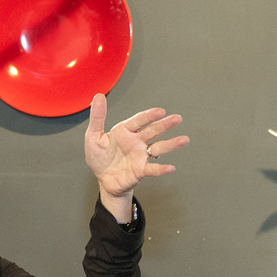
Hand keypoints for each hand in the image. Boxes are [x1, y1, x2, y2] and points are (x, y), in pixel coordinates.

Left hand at [85, 95, 186, 223]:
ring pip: (158, 148)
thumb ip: (97, 118)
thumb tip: (98, 96)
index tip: (160, 111)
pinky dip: (161, 169)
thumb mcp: (93, 136)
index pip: (139, 121)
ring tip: (183, 140)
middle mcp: (136, 142)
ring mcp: (141, 156)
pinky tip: (170, 168)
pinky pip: (153, 169)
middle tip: (177, 118)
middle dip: (165, 124)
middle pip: (153, 131)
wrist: (103, 179)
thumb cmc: (99, 157)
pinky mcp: (141, 170)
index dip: (149, 116)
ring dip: (171, 144)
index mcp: (125, 131)